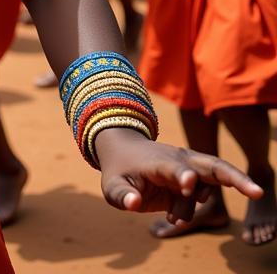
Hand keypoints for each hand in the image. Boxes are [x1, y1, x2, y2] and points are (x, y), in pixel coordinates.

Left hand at [96, 128, 262, 223]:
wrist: (125, 153)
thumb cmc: (119, 170)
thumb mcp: (112, 185)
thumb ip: (121, 195)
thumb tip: (133, 204)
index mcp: (158, 161)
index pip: (175, 168)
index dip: (183, 175)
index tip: (188, 184)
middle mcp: (179, 161)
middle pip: (212, 165)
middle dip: (234, 178)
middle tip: (258, 192)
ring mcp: (190, 168)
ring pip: (214, 179)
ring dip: (200, 202)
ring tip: (172, 217)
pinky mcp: (195, 179)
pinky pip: (207, 192)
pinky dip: (199, 205)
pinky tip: (175, 215)